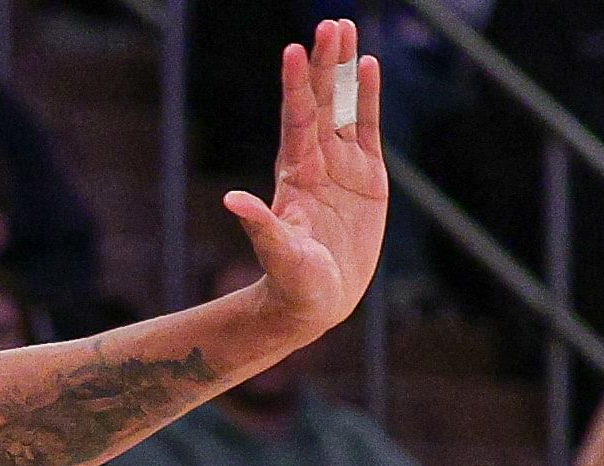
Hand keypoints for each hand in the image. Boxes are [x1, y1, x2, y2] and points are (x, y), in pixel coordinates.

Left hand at [224, 22, 386, 339]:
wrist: (314, 301)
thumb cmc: (291, 282)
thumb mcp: (278, 254)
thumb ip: (260, 225)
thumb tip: (233, 201)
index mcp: (294, 176)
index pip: (296, 121)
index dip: (295, 86)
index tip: (294, 50)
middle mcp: (316, 162)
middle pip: (320, 102)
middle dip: (325, 64)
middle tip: (330, 23)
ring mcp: (342, 166)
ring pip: (343, 106)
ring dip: (345, 70)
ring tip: (347, 29)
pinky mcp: (367, 175)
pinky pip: (367, 126)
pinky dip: (368, 96)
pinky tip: (370, 65)